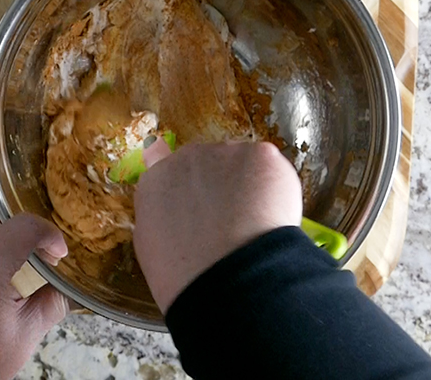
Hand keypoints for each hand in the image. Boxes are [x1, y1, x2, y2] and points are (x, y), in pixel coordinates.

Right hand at [134, 141, 301, 311]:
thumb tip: (178, 213)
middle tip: (233, 223)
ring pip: (243, 165)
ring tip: (255, 227)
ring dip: (251, 188)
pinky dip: (277, 192)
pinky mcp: (260, 155)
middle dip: (222, 185)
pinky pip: (272, 171)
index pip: (163, 160)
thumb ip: (161, 218)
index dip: (186, 179)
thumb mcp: (153, 247)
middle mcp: (186, 157)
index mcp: (156, 181)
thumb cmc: (184, 277)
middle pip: (210, 163)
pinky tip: (272, 220)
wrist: (226, 278)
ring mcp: (224, 152)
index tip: (198, 191)